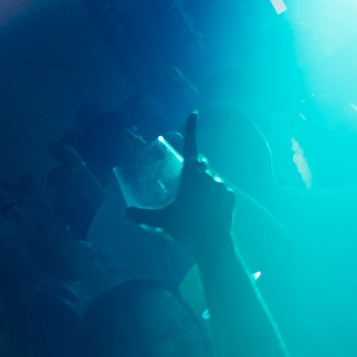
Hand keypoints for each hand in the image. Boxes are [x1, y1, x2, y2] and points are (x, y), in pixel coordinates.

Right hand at [124, 113, 233, 260]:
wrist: (213, 244)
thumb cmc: (186, 228)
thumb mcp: (161, 221)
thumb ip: (141, 214)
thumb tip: (125, 212)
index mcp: (191, 176)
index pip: (191, 146)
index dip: (191, 128)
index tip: (193, 113)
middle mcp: (208, 176)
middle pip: (200, 163)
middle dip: (193, 168)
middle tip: (184, 185)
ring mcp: (222, 186)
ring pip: (211, 177)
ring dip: (203, 184)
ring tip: (195, 204)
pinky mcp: (230, 196)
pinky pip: (221, 190)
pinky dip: (214, 195)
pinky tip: (208, 209)